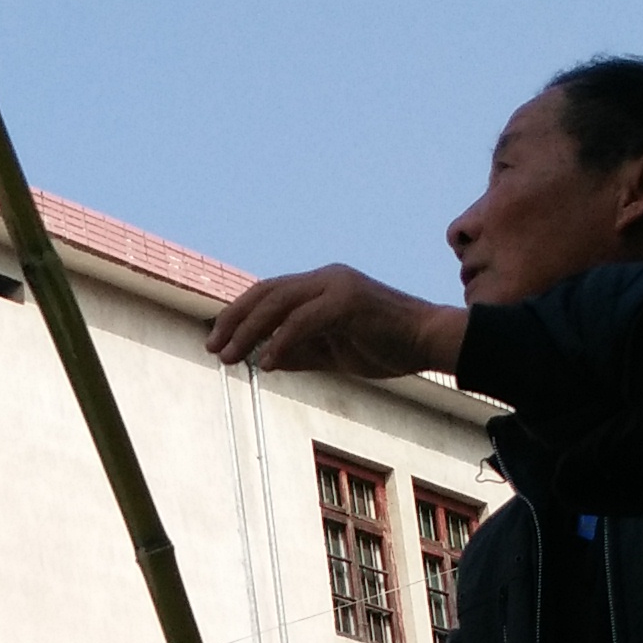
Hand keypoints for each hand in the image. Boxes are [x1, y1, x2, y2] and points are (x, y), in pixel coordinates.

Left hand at [205, 262, 471, 379]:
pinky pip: (304, 321)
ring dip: (249, 331)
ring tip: (229, 356)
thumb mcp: (332, 353)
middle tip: (212, 348)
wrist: (430, 343)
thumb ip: (300, 352)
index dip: (240, 315)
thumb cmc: (387, 348)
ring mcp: (337, 286)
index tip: (218, 340)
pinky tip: (267, 363)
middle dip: (234, 320)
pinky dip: (281, 341)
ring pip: (279, 303)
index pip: (269, 293)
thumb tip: (265, 359)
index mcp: (321, 286)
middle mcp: (326, 278)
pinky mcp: (348, 301)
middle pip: (266, 292)